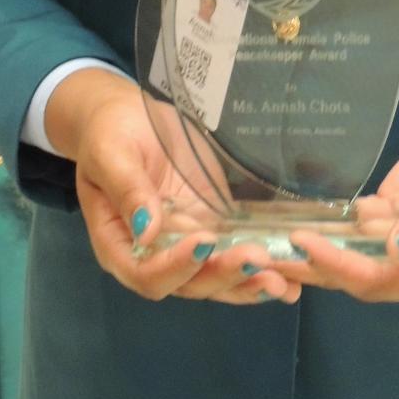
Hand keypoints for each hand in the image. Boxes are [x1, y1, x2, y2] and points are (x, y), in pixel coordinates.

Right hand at [46, 68, 300, 306]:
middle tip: (256, 258)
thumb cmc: (109, 132)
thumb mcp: (111, 152)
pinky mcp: (212, 227)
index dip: (176, 267)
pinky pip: (234, 255)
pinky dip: (260, 269)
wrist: (127, 115)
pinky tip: (289, 279)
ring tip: (281, 282)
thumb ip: (127, 189)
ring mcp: (187, 244)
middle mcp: (155, 255)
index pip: (146, 274)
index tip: (204, 242)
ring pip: (217, 279)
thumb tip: (147, 230)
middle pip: (189, 284)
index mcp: (119, 244)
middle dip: (224, 275)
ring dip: (248, 282)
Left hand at [273, 111, 398, 302]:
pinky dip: (320, 223)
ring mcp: (397, 238)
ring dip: (307, 249)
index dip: (342, 266)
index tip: (306, 246)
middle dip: (309, 268)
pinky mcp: (387, 214)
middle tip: (260, 255)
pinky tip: (284, 215)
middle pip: (354, 274)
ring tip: (258, 241)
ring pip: (345, 252)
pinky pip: (349, 225)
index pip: (381, 279)